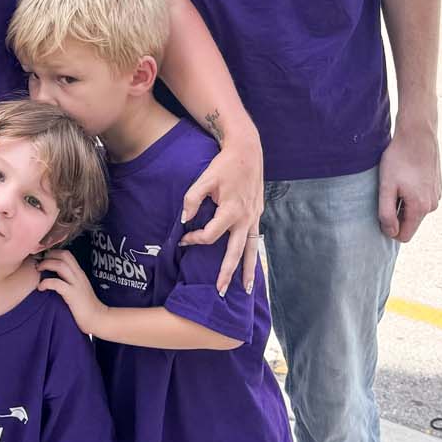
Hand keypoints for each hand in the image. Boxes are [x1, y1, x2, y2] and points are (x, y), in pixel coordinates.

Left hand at [36, 247, 106, 336]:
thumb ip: (69, 280)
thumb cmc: (85, 306)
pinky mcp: (72, 295)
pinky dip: (46, 282)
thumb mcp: (78, 288)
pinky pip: (57, 283)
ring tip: (38, 270)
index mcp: (79, 273)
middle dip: (49, 255)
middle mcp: (78, 275)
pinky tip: (41, 287)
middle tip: (39, 263)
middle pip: (64, 255)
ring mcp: (76, 284)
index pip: (67, 254)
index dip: (53, 252)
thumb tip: (52, 275)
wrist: (97, 318)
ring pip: (61, 265)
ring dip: (46, 265)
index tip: (43, 258)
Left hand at [180, 124, 264, 295]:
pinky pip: (254, 239)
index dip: (195, 239)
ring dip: (249, 270)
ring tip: (247, 289)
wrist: (248, 150)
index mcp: (232, 210)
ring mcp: (254, 217)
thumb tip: (184, 220)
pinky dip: (251, 253)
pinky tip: (249, 264)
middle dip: (229, 273)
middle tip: (221, 292)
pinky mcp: (257, 213)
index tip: (183, 238)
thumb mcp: (204, 178)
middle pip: (236, 252)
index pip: (211, 235)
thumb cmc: (224, 164)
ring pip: (251, 249)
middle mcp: (246, 218)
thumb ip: (192, 199)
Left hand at [377, 120, 440, 242]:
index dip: (389, 228)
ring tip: (397, 183)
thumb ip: (387, 213)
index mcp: (420, 208)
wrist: (417, 135)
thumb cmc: (398, 160)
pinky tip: (406, 177)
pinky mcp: (437, 187)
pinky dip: (412, 194)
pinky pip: (421, 200)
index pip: (404, 236)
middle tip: (388, 192)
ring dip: (404, 203)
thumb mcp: (386, 187)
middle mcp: (432, 205)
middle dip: (397, 214)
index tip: (382, 209)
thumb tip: (391, 232)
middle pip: (410, 223)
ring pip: (415, 211)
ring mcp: (437, 195)